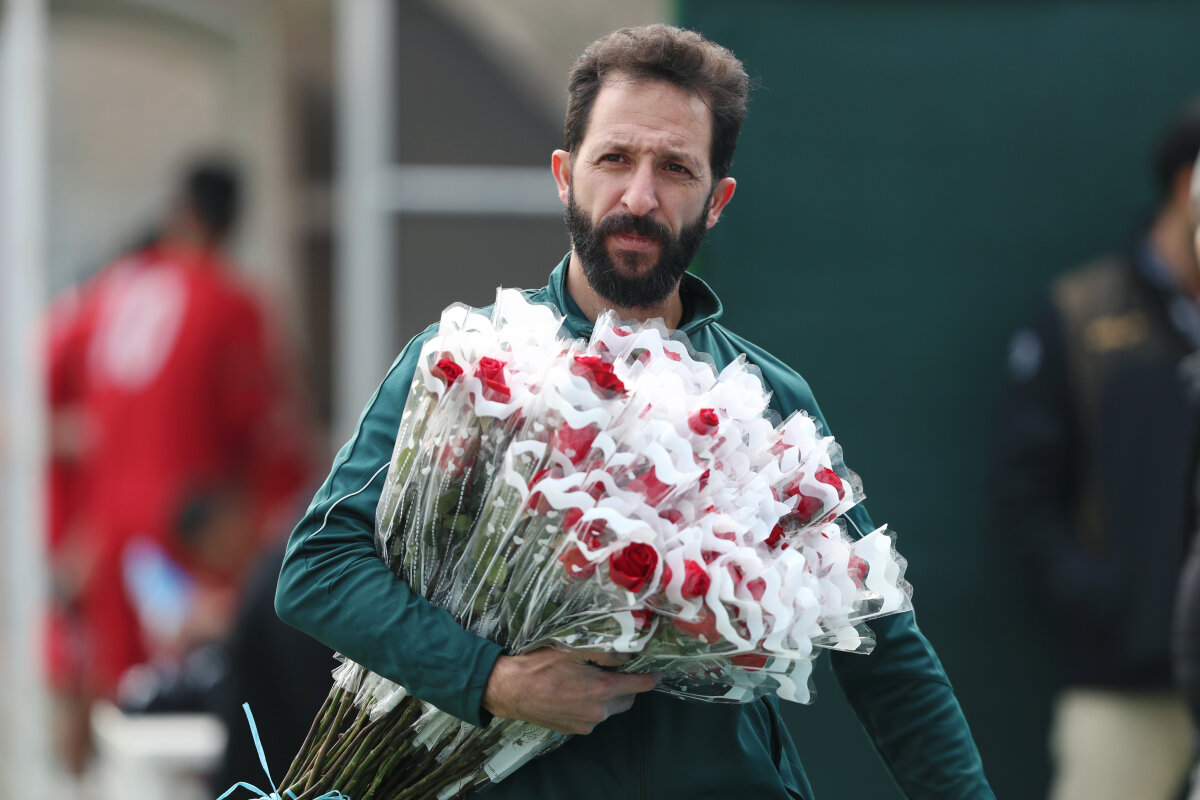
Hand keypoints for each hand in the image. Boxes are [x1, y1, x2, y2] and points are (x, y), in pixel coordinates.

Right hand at [482, 647, 658, 734]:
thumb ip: (605, 652)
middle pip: (628, 699)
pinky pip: (592, 716)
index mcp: (602, 690)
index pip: (640, 686)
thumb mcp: (574, 649)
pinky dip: (592, 704)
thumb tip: (627, 653)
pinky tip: (577, 691)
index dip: (652, 677)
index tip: (658, 671)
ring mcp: (585, 723)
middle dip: (629, 685)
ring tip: (592, 678)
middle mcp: (598, 711)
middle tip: (620, 669)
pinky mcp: (573, 729)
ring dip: (609, 695)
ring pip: (609, 708)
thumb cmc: (539, 666)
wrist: (510, 689)